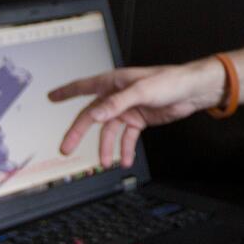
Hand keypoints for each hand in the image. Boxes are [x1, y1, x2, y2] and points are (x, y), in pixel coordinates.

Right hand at [48, 63, 218, 167]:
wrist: (192, 92)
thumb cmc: (170, 82)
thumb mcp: (142, 91)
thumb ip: (117, 103)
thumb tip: (95, 115)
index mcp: (115, 82)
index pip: (84, 86)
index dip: (66, 91)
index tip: (51, 96)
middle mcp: (118, 96)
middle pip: (92, 116)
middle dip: (78, 132)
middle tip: (66, 148)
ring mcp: (128, 109)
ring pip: (109, 131)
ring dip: (106, 147)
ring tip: (105, 161)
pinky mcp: (139, 120)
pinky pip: (127, 138)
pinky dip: (125, 149)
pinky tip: (126, 160)